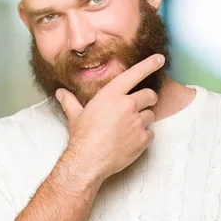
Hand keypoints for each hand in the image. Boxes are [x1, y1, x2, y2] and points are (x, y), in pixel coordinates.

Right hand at [56, 53, 164, 182]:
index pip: (135, 74)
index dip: (149, 65)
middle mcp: (127, 105)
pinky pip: (151, 133)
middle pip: (150, 95)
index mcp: (111, 95)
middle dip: (148, 99)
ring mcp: (136, 122)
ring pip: (151, 115)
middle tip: (140, 106)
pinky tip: (131, 141)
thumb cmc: (81, 137)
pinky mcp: (142, 139)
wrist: (87, 161)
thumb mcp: (75, 116)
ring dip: (144, 120)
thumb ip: (70, 101)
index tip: (160, 59)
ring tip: (129, 128)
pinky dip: (144, 136)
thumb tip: (60, 92)